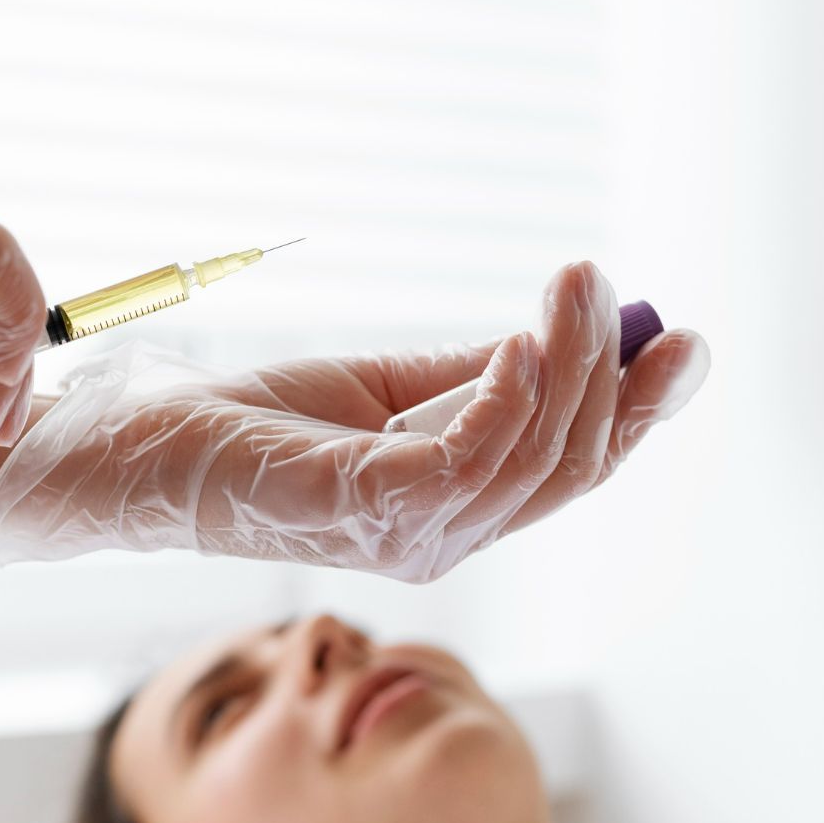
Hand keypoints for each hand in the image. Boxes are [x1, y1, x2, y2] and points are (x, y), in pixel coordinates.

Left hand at [0, 262, 709, 581]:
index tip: (679, 338)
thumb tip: (563, 340)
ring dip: (567, 364)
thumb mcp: (385, 390)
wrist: (143, 444)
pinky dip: (509, 395)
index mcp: (453, 513)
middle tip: (600, 282)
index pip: (568, 470)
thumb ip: (472, 378)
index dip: (633, 412)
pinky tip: (522, 341)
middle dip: (608, 375)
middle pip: (566, 468)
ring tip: (573, 284)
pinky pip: (468, 458)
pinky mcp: (362, 510)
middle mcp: (443, 541)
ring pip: (530, 459)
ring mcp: (406, 536)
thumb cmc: (259, 422)